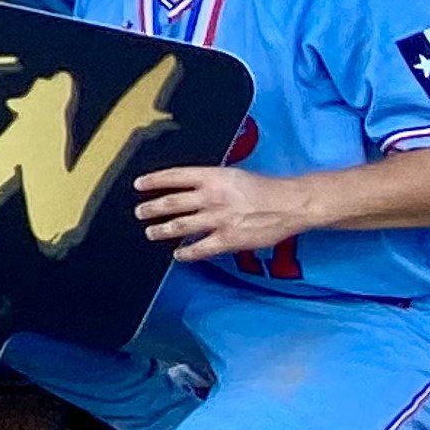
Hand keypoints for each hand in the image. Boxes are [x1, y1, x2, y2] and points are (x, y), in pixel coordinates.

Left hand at [137, 162, 321, 262]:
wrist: (290, 203)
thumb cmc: (264, 188)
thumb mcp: (233, 175)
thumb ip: (210, 182)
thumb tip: (189, 188)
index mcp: (212, 176)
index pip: (174, 176)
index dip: (153, 180)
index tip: (139, 184)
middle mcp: (211, 196)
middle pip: (172, 203)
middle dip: (151, 208)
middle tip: (140, 212)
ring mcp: (218, 219)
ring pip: (180, 225)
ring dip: (162, 230)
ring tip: (151, 232)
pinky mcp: (228, 239)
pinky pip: (200, 248)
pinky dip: (186, 252)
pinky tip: (178, 254)